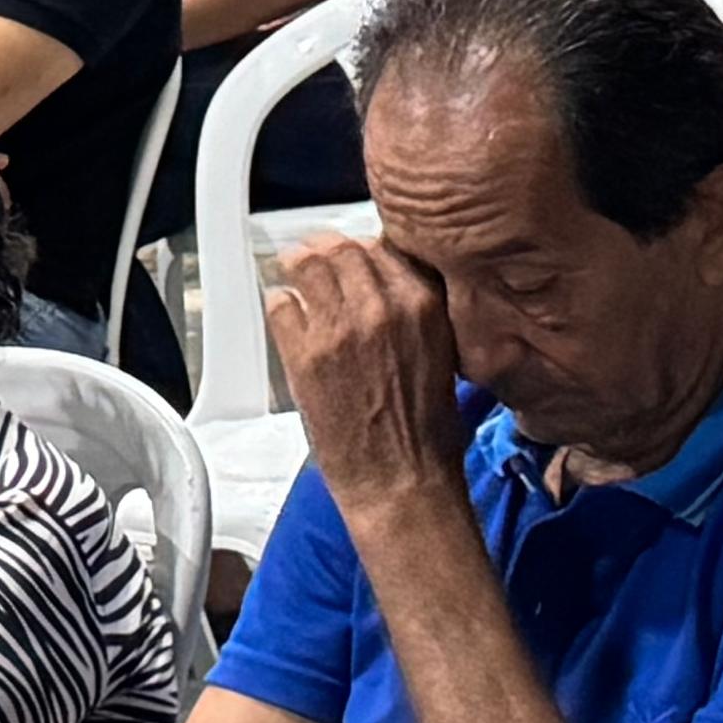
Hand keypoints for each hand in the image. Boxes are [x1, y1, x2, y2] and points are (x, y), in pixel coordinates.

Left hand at [263, 235, 467, 503]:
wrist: (402, 478)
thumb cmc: (426, 427)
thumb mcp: (442, 351)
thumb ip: (415, 309)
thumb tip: (384, 278)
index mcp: (424, 304)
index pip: (382, 243)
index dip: (362, 248)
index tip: (352, 256)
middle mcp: (381, 307)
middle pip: (340, 247)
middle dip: (324, 252)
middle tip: (314, 262)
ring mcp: (339, 328)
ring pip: (305, 265)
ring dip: (296, 270)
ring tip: (294, 279)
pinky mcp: (304, 353)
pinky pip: (280, 304)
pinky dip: (282, 308)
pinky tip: (291, 323)